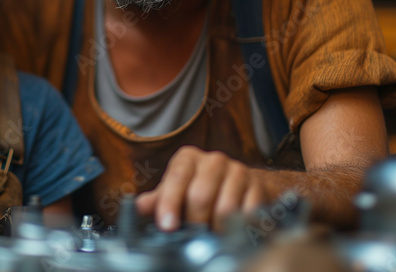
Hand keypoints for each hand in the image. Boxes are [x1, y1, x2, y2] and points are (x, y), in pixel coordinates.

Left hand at [135, 146, 265, 230]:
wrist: (241, 182)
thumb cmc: (201, 186)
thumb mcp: (176, 189)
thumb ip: (158, 199)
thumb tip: (138, 207)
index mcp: (188, 158)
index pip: (176, 178)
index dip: (170, 203)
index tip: (167, 225)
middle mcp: (213, 160)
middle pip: (200, 195)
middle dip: (194, 221)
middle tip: (192, 236)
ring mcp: (238, 171)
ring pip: (225, 207)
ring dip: (216, 228)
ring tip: (212, 234)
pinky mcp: (257, 187)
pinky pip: (247, 212)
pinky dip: (238, 227)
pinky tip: (232, 231)